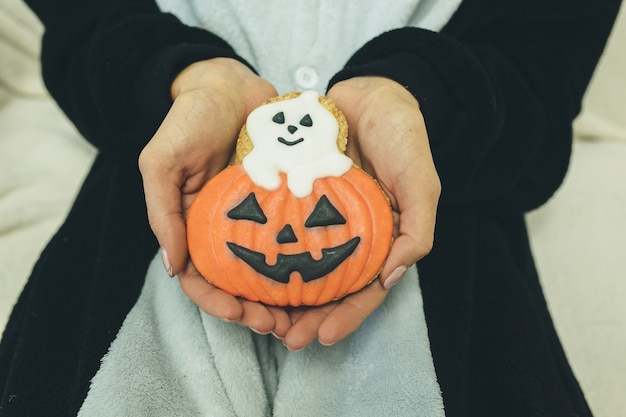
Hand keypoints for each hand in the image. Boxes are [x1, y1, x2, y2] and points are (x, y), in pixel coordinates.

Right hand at [138, 58, 286, 333]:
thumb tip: (172, 265)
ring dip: (282, 297)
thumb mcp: (162, 161)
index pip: (200, 278)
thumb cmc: (189, 120)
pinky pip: (295, 238)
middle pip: (239, 283)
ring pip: (270, 270)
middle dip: (254, 310)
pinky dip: (305, 263)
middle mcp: (227, 229)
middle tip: (277, 325)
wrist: (229, 85)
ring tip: (302, 314)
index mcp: (194, 226)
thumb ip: (161, 210)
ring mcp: (258, 217)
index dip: (215, 302)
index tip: (238, 313)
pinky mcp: (285, 202)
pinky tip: (321, 276)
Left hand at [280, 77, 440, 350]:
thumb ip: (415, 229)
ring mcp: (316, 218)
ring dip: (280, 297)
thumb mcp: (419, 182)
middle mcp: (345, 235)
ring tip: (258, 317)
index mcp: (378, 239)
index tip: (323, 337)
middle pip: (326, 288)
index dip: (347, 316)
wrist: (368, 93)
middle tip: (284, 337)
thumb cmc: (401, 136)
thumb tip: (391, 277)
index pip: (364, 289)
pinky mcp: (291, 198)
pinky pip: (275, 230)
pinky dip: (263, 254)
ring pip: (297, 267)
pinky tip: (244, 272)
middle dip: (307, 317)